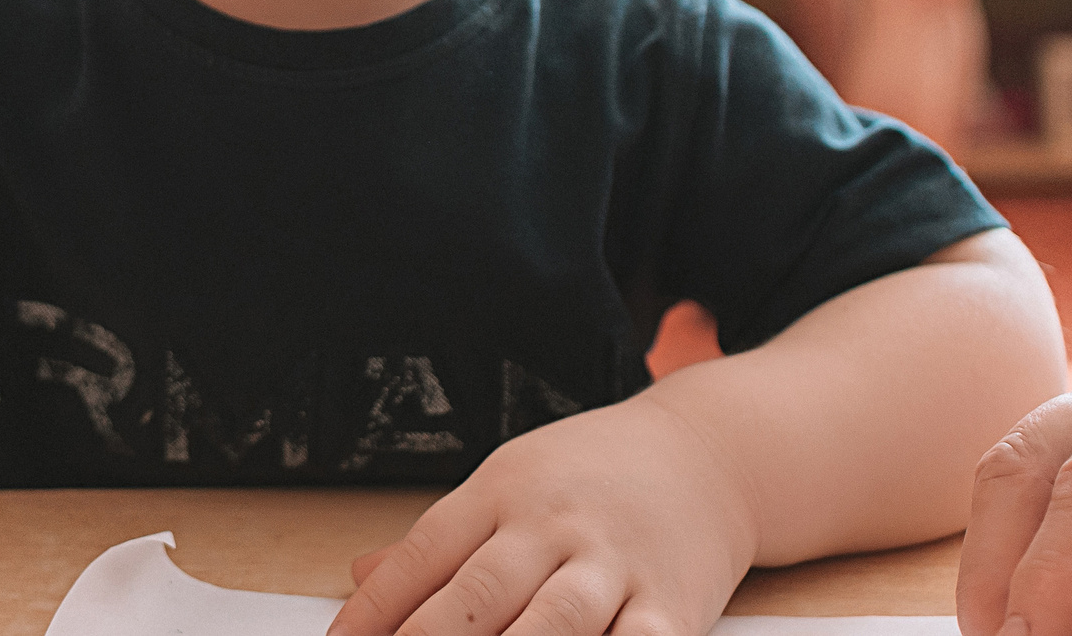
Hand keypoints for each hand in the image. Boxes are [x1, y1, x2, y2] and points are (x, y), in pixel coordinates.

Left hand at [330, 394, 755, 635]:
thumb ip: (442, 541)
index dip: (376, 608)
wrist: (708, 453)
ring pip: (553, 626)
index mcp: (504, 491)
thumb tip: (363, 579)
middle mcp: (555, 525)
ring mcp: (614, 566)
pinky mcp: (672, 606)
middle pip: (479, 594)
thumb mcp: (512, 482)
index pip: (425, 554)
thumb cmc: (595, 475)